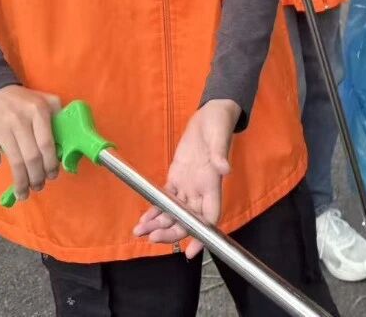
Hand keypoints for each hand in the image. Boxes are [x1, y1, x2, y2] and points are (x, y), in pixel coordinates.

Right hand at [0, 85, 61, 202]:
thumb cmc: (22, 100)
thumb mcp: (45, 100)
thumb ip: (59, 116)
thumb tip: (71, 140)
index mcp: (38, 110)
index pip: (46, 143)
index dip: (51, 163)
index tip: (53, 175)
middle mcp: (19, 119)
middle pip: (31, 157)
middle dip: (37, 177)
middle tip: (39, 186)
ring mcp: (0, 127)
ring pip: (14, 161)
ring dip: (21, 181)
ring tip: (25, 192)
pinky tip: (0, 166)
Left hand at [132, 99, 238, 257]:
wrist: (210, 114)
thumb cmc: (219, 124)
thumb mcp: (219, 136)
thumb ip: (220, 153)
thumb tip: (224, 169)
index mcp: (212, 183)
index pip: (210, 216)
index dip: (201, 235)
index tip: (191, 251)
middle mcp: (201, 189)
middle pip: (187, 220)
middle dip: (171, 233)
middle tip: (153, 239)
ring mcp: (188, 185)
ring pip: (174, 213)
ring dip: (159, 225)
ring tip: (141, 233)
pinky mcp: (177, 177)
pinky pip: (165, 199)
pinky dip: (155, 210)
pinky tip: (144, 220)